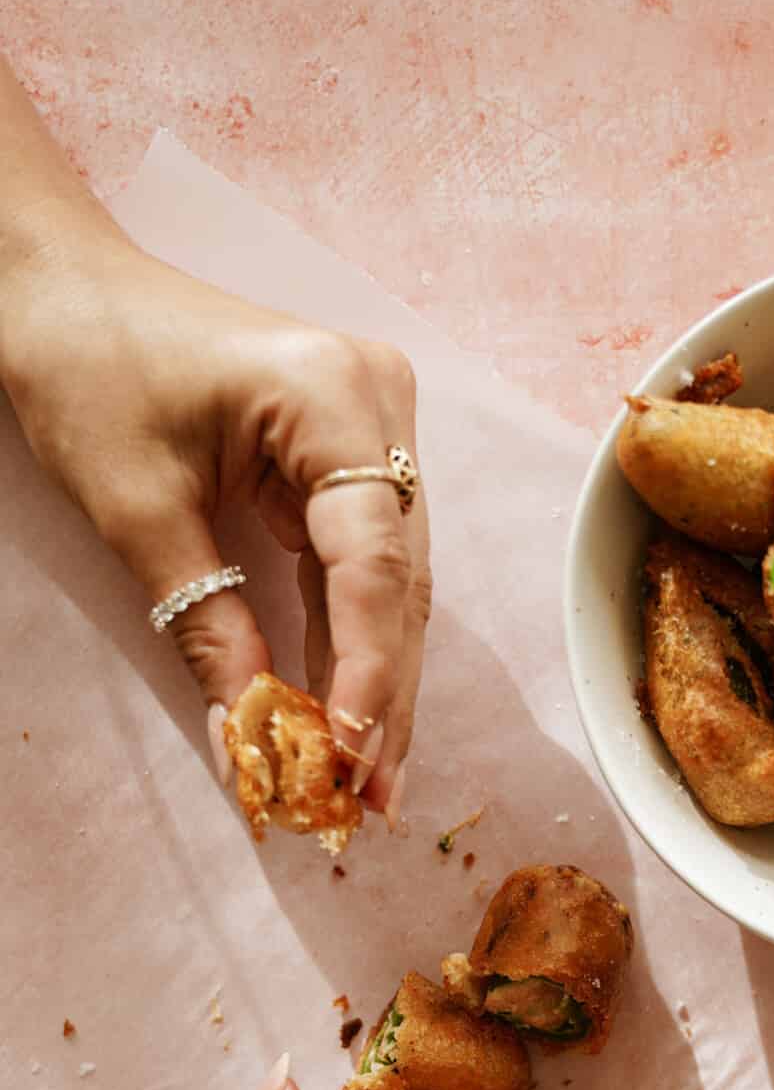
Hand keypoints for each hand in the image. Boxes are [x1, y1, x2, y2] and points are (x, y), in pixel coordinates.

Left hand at [0, 226, 428, 811]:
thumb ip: (207, 627)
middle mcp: (379, 405)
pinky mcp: (351, 454)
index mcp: (333, 396)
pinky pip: (362, 565)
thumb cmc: (85, 366)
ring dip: (376, 683)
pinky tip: (349, 715)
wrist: (60, 285)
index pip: (371, 561)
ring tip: (365, 783)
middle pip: (398, 581)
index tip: (353, 759)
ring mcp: (374, 426)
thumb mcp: (138, 511)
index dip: (368, 671)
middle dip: (383, 697)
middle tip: (370, 804)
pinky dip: (349, 641)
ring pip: (391, 583)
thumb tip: (252, 745)